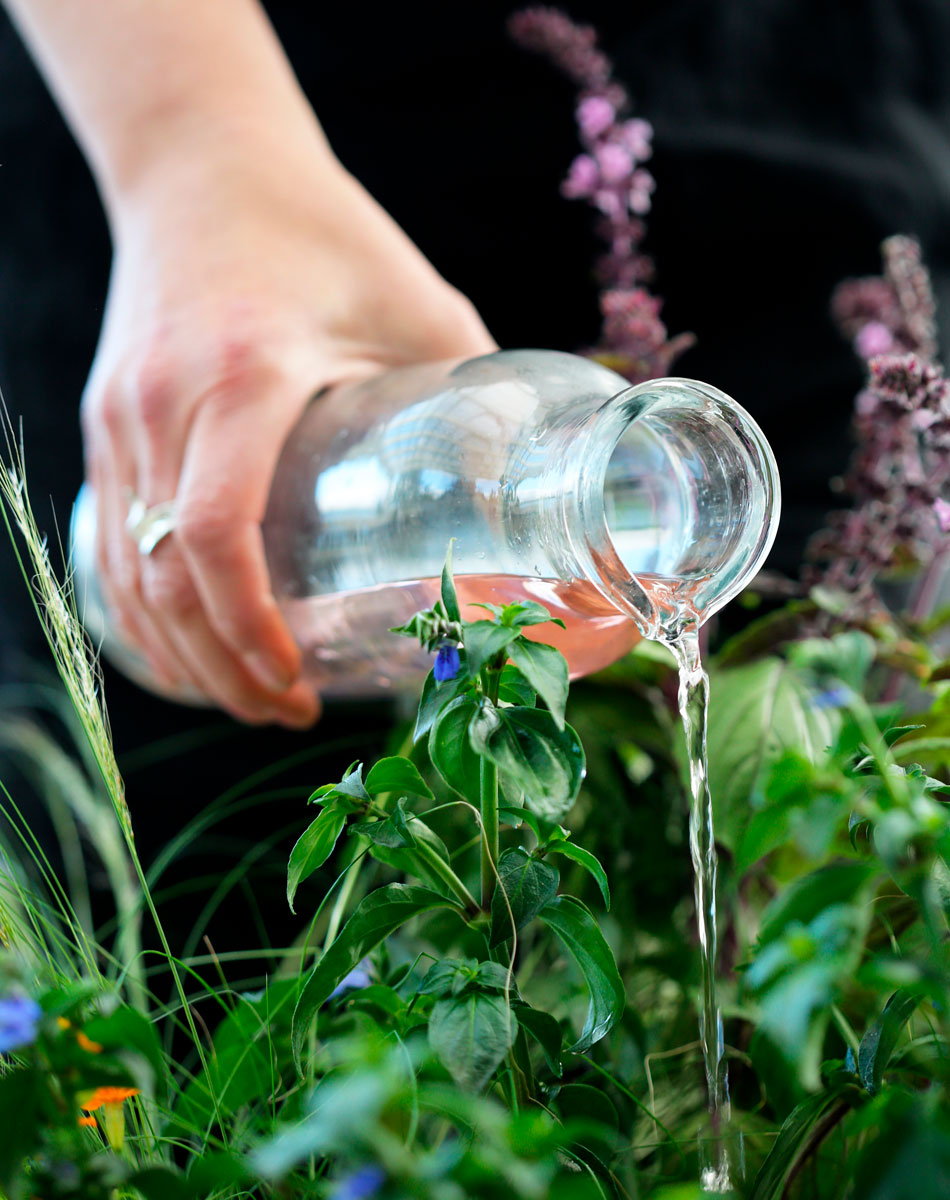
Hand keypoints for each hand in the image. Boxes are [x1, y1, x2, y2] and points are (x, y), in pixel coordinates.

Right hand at [81, 140, 495, 726]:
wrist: (204, 166)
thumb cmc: (322, 229)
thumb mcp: (417, 302)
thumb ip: (476, 391)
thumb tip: (539, 491)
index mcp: (242, 376)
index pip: (216, 534)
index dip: (252, 631)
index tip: (299, 683)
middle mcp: (162, 404)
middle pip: (165, 578)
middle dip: (223, 669)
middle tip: (288, 713)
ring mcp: (119, 416)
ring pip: (127, 571)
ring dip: (180, 654)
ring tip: (247, 697)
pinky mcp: (106, 421)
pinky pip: (111, 539)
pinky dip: (145, 608)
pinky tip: (188, 645)